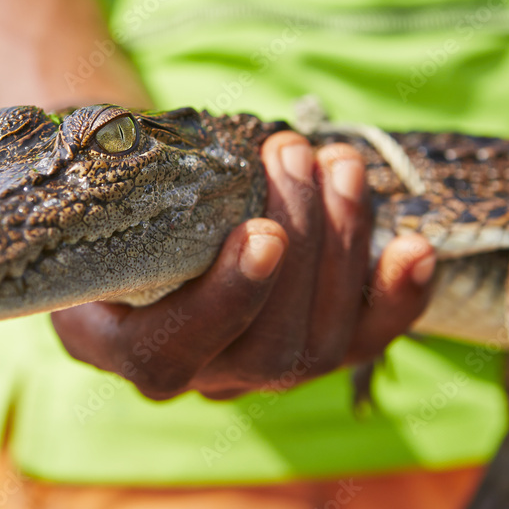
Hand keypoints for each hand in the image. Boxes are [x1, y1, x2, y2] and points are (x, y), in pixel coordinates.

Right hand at [51, 130, 435, 400]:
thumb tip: (129, 130)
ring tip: (338, 163)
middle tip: (293, 154)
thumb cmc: (116, 208)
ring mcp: (263, 372)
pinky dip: (397, 295)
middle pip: (269, 348)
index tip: (263, 232)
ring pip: (322, 345)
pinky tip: (415, 246)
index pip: (174, 356)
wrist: (148, 228)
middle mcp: (201, 378)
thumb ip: (111, 190)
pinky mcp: (315, 354)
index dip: (229, 301)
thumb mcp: (93, 204)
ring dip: (342, 245)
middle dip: (300, 244)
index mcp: (127, 350)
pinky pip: (365, 343)